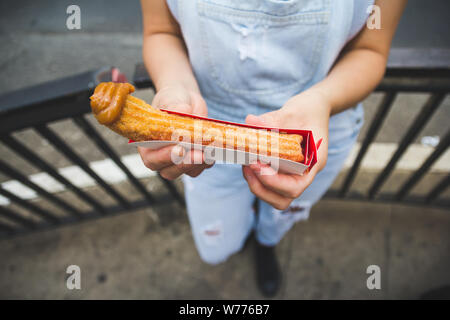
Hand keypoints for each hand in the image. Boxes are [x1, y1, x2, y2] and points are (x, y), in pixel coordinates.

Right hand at [138, 85, 212, 179]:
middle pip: (170, 171)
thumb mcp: (170, 99)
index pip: (152, 158)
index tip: (180, 149)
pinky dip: (209, 160)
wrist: (186, 101)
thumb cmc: (172, 100)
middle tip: (199, 154)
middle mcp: (162, 156)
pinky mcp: (194, 160)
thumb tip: (183, 110)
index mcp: (148, 144)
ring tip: (210, 150)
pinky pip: (202, 166)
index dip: (164, 157)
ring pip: (188, 171)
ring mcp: (179, 160)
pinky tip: (215, 149)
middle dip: (185, 163)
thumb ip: (174, 106)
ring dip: (200, 163)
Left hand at [242, 88, 330, 209]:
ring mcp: (294, 174)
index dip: (273, 181)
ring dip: (257, 185)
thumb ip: (273, 119)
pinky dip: (256, 177)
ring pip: (275, 195)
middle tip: (247, 167)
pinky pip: (269, 183)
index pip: (295, 186)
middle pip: (283, 198)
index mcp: (314, 162)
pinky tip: (248, 159)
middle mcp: (305, 173)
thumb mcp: (292, 111)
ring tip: (246, 164)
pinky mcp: (283, 171)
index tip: (256, 165)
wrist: (315, 107)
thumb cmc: (308, 109)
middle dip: (261, 188)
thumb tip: (250, 121)